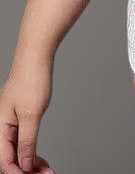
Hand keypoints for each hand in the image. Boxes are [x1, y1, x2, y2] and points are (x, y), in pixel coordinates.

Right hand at [0, 55, 55, 173]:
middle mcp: (0, 128)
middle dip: (26, 171)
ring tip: (46, 171)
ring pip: (16, 152)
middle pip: (9, 159)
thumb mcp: (31, 114)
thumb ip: (27, 141)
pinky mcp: (17, 119)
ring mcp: (8, 124)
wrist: (36, 56)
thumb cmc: (31, 79)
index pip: (4, 161)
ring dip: (29, 164)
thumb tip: (24, 165)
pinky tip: (40, 160)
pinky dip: (31, 152)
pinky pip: (20, 142)